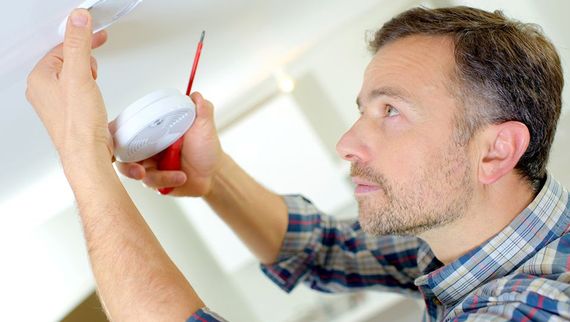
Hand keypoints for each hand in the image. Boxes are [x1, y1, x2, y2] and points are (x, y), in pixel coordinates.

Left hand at [26, 9, 111, 164]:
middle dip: (84, 60)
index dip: (80, 39)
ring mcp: (55, 102)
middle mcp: (43, 90)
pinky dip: (88, 88)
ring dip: (87, 74)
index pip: (60, 47)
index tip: (96, 34)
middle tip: (93, 66)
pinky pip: (77, 90)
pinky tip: (94, 96)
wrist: (87, 153)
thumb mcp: (80, 75)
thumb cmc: (78, 123)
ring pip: (73, 76)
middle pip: (66, 60)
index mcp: (39, 78)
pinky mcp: (69, 112)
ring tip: (94, 83)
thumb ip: (78, 44)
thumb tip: (77, 20)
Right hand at [116, 92, 225, 196]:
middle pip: (121, 153)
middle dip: (126, 164)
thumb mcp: (205, 127)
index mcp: (152, 130)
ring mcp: (149, 165)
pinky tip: (181, 177)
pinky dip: (166, 180)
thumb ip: (202, 110)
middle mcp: (146, 147)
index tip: (114, 138)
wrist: (213, 173)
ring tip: (177, 175)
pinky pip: (150, 182)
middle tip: (139, 170)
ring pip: (135, 171)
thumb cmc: (206, 148)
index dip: (114, 133)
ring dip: (153, 175)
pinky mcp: (154, 181)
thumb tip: (196, 95)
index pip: (125, 128)